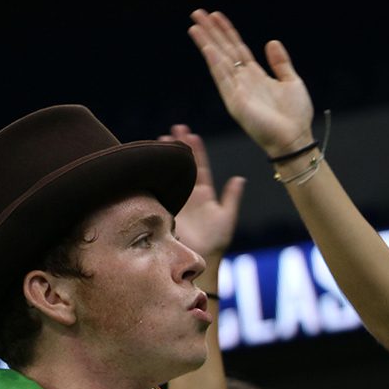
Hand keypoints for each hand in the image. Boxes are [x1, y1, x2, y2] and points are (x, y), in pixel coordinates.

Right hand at [164, 125, 244, 262]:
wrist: (198, 258)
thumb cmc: (215, 241)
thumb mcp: (227, 218)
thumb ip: (231, 198)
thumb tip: (239, 178)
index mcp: (204, 194)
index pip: (199, 167)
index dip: (196, 150)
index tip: (191, 134)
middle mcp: (189, 194)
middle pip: (182, 166)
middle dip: (178, 148)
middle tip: (173, 129)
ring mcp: (176, 200)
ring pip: (169, 175)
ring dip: (165, 158)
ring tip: (160, 140)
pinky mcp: (164, 209)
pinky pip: (158, 190)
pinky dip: (154, 177)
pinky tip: (149, 165)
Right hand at [187, 9, 314, 156]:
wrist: (294, 138)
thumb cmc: (294, 115)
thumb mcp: (291, 81)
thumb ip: (280, 62)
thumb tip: (271, 42)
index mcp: (254, 75)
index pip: (236, 48)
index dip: (226, 31)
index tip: (215, 15)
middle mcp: (241, 81)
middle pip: (223, 50)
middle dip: (210, 31)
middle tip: (196, 13)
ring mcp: (236, 91)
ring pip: (219, 61)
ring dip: (207, 43)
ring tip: (195, 26)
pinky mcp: (236, 103)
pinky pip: (224, 79)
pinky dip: (216, 63)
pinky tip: (209, 49)